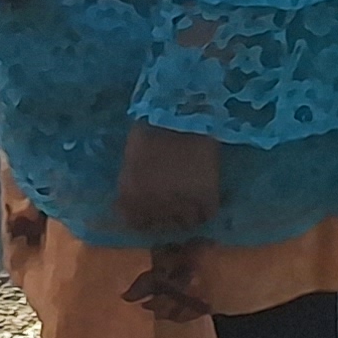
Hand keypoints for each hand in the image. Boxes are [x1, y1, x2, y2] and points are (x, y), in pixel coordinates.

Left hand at [111, 121, 222, 237]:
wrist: (182, 112)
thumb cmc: (152, 126)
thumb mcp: (133, 157)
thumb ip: (133, 182)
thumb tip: (137, 197)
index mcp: (130, 197)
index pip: (137, 224)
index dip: (146, 217)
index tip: (153, 210)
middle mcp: (152, 207)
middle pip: (162, 226)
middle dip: (167, 215)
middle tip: (175, 202)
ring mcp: (180, 205)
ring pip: (186, 224)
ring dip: (188, 213)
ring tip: (192, 199)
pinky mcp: (205, 197)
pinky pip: (207, 213)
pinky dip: (206, 208)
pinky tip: (205, 195)